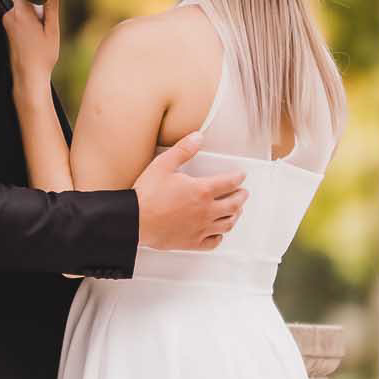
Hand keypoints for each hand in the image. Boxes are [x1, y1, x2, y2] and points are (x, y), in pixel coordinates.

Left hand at [2, 0, 60, 85]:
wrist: (29, 76)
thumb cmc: (42, 56)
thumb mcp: (52, 30)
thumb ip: (52, 7)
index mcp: (20, 13)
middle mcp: (10, 15)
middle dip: (38, 3)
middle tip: (47, 19)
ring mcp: (7, 22)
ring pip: (24, 7)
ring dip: (35, 13)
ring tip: (42, 30)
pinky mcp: (8, 28)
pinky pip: (20, 16)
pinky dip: (30, 20)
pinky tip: (36, 34)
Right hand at [133, 132, 248, 250]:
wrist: (135, 221)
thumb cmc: (147, 195)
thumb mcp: (164, 164)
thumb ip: (183, 150)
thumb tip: (197, 137)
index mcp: (202, 190)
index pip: (229, 182)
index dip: (238, 178)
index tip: (240, 176)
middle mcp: (206, 211)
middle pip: (234, 204)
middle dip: (241, 197)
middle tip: (243, 193)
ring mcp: (201, 228)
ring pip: (227, 224)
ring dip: (235, 215)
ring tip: (236, 211)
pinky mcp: (192, 242)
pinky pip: (213, 242)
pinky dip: (219, 236)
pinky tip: (218, 233)